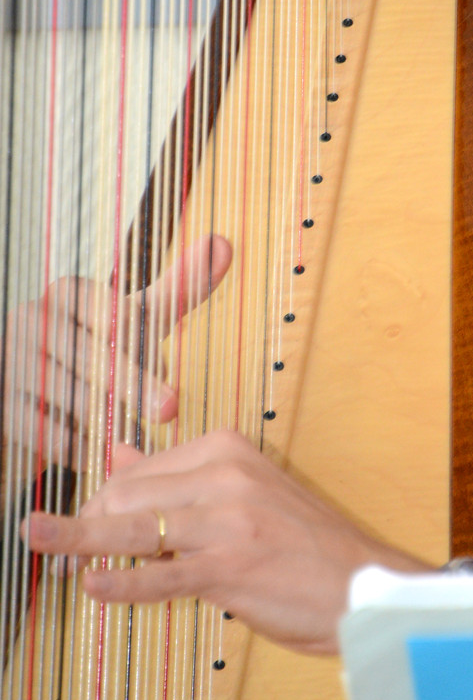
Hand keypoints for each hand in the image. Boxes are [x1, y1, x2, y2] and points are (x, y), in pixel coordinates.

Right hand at [4, 235, 231, 465]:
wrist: (33, 383)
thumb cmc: (98, 345)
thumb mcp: (136, 317)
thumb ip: (179, 287)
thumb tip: (223, 242)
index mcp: (68, 294)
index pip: (107, 312)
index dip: (141, 344)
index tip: (170, 373)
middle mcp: (34, 320)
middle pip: (90, 353)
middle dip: (133, 383)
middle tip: (169, 410)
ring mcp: (12, 359)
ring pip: (64, 392)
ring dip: (103, 419)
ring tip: (134, 440)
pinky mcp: (2, 400)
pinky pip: (39, 427)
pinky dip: (73, 445)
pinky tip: (98, 457)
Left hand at [25, 430, 427, 654]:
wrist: (360, 583)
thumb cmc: (301, 542)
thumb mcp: (242, 491)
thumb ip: (176, 474)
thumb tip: (116, 451)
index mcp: (227, 449)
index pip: (140, 469)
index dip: (100, 499)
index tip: (79, 522)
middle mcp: (225, 476)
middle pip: (129, 495)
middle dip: (86, 522)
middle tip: (56, 546)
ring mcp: (228, 521)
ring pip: (136, 531)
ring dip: (79, 541)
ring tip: (38, 541)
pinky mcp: (231, 568)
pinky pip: (162, 576)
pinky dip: (122, 582)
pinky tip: (92, 583)